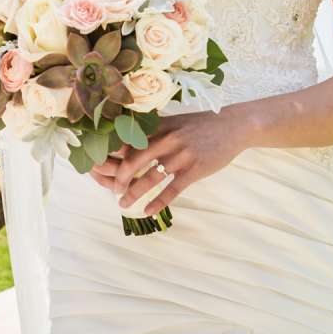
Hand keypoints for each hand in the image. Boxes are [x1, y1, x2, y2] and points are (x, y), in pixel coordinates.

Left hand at [86, 107, 246, 211]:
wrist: (233, 125)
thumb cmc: (200, 125)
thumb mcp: (174, 122)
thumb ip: (153, 132)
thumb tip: (127, 145)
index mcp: (158, 127)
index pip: (127, 142)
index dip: (110, 156)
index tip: (99, 168)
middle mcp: (166, 139)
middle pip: (132, 162)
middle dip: (118, 179)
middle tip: (114, 190)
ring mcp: (181, 155)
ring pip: (149, 178)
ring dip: (133, 194)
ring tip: (123, 204)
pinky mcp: (195, 169)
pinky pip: (172, 189)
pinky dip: (157, 202)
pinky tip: (147, 211)